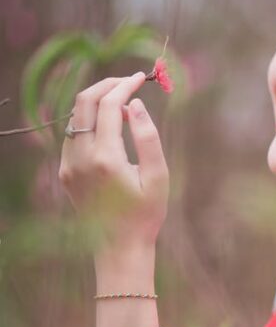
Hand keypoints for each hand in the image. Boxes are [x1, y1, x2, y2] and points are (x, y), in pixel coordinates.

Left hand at [58, 72, 169, 254]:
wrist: (120, 247)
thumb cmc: (146, 214)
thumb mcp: (158, 176)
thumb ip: (147, 137)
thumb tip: (134, 104)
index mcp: (105, 158)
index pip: (108, 105)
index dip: (125, 85)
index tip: (141, 78)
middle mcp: (81, 158)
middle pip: (84, 102)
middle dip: (106, 85)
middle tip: (129, 82)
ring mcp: (69, 165)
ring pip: (75, 116)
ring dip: (96, 102)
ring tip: (122, 102)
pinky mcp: (66, 172)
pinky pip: (73, 135)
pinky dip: (89, 122)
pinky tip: (109, 126)